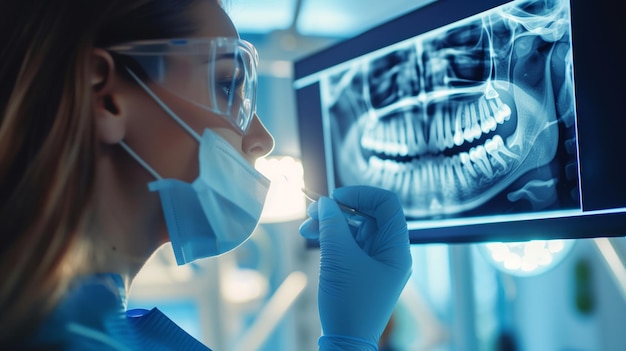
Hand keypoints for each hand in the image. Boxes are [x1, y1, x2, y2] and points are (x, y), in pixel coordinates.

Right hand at [299, 186, 411, 349]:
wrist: (346, 342)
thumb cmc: (350, 304)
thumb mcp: (339, 259)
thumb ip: (332, 225)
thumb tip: (324, 202)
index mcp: (396, 248)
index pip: (386, 205)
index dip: (361, 193)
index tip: (335, 196)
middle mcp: (389, 252)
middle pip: (367, 215)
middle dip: (339, 210)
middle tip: (313, 210)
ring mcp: (375, 261)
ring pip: (354, 229)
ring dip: (330, 223)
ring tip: (306, 225)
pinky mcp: (360, 270)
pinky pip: (347, 244)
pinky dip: (330, 237)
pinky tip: (311, 235)